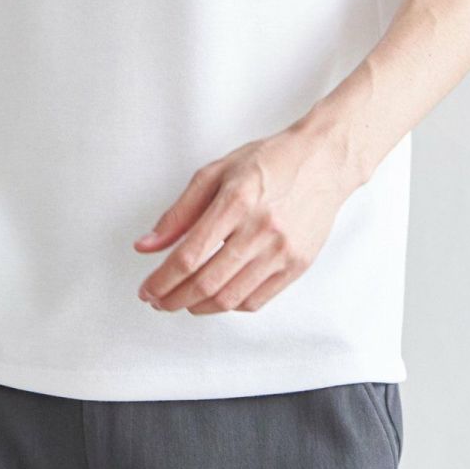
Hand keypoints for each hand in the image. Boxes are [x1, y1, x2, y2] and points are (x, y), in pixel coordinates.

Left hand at [133, 123, 356, 314]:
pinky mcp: (297, 266)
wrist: (323, 161)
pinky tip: (216, 297)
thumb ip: (179, 212)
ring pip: (231, 298)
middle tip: (158, 301)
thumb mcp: (216, 172)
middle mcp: (261, 229)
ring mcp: (282, 251)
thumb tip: (146, 246)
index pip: (190, 255)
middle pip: (207, 283)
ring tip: (182, 301)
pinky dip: (229, 305)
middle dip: (174, 299)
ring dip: (198, 307)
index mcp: (237, 200)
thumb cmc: (269, 161)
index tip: (147, 289)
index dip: (162, 279)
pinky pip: (256, 301)